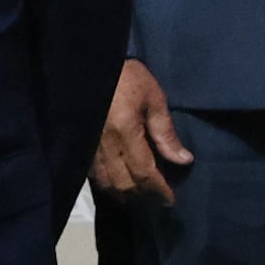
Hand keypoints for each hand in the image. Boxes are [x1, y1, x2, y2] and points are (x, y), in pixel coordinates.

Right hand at [95, 60, 191, 202]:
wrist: (88, 64)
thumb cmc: (125, 75)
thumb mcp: (153, 97)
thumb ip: (166, 131)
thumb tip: (183, 160)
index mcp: (125, 132)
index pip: (143, 173)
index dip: (158, 191)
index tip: (170, 200)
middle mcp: (104, 145)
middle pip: (124, 185)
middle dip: (142, 196)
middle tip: (158, 199)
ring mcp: (89, 148)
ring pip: (107, 184)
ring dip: (124, 194)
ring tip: (141, 194)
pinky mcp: (80, 147)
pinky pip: (94, 176)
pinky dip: (108, 185)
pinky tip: (119, 183)